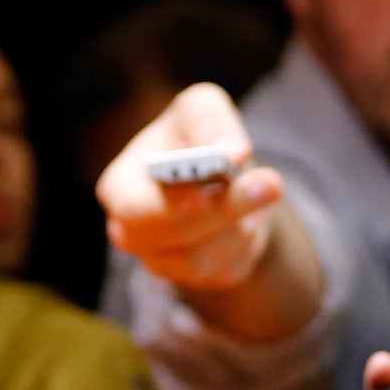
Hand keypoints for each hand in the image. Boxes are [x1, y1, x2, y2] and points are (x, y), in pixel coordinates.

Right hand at [98, 83, 285, 291]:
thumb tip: (231, 152)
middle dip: (224, 209)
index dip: (174, 202)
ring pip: (203, 257)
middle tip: (271, 182)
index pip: (136, 207)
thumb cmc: (195, 137)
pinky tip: (246, 214)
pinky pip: (225, 268)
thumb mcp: (200, 110)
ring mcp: (159, 260)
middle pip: (172, 236)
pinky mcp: (193, 278)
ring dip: (240, 221)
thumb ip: (211, 121)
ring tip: (260, 187)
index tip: (214, 185)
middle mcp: (129, 231)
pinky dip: (246, 238)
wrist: (215, 176)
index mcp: (118, 187)